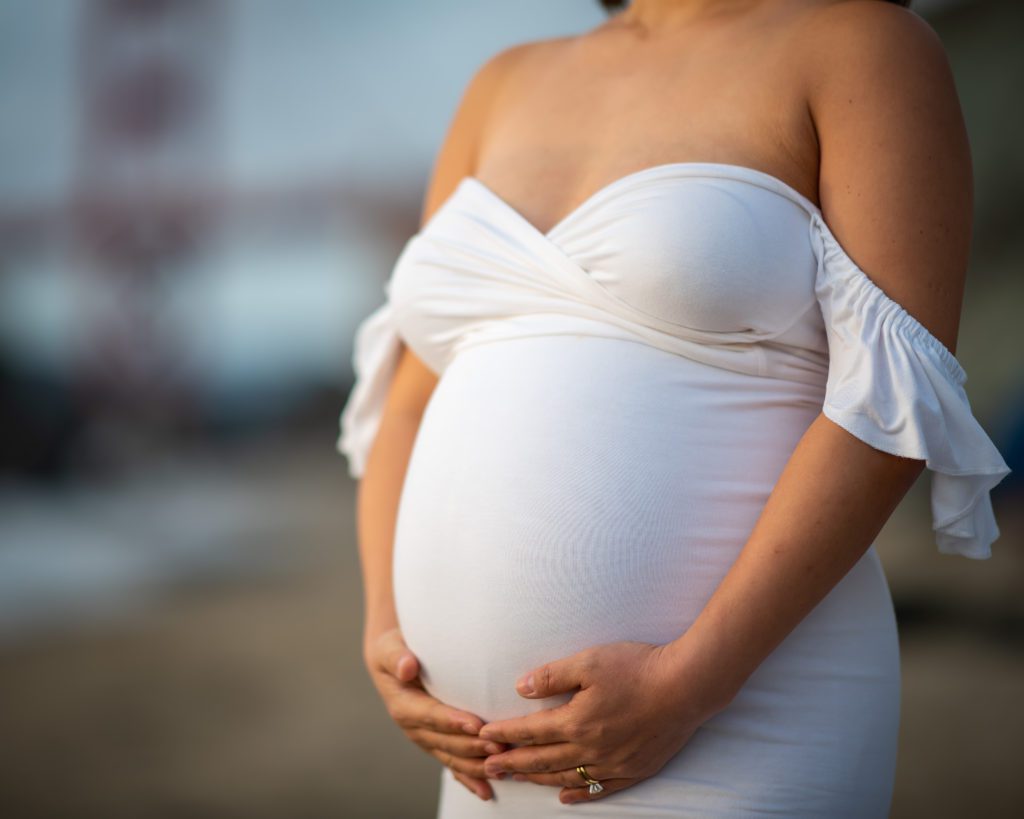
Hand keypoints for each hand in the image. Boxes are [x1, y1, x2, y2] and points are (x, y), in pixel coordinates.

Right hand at [364, 626, 510, 800]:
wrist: (392, 661)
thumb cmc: (394, 650)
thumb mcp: (389, 648)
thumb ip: (397, 657)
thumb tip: (406, 666)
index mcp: (403, 705)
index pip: (431, 715)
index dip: (452, 722)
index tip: (476, 725)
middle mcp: (414, 728)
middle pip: (445, 741)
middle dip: (473, 746)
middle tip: (500, 746)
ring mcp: (425, 739)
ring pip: (451, 757)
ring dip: (475, 765)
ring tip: (501, 767)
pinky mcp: (436, 743)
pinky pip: (452, 763)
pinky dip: (468, 778)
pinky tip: (486, 791)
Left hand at [476, 640, 727, 803]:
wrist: (687, 686)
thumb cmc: (638, 668)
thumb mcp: (589, 661)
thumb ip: (552, 676)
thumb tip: (520, 688)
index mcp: (576, 721)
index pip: (530, 732)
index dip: (504, 734)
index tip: (482, 737)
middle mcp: (590, 748)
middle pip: (542, 760)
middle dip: (511, 763)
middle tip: (486, 767)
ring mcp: (613, 763)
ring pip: (566, 778)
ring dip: (538, 779)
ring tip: (517, 779)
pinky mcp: (634, 769)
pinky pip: (600, 790)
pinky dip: (579, 795)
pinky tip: (565, 798)